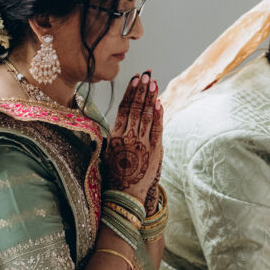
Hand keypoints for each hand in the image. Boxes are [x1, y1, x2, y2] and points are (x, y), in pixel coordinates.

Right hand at [104, 72, 163, 201]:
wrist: (125, 194)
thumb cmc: (117, 173)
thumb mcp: (110, 151)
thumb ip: (116, 134)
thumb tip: (120, 118)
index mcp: (115, 136)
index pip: (122, 109)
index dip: (129, 93)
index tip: (135, 79)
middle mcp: (126, 137)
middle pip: (134, 108)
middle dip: (141, 90)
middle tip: (146, 75)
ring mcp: (140, 143)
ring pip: (145, 115)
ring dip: (150, 97)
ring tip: (153, 82)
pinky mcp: (154, 149)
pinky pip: (156, 128)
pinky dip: (158, 114)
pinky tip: (159, 102)